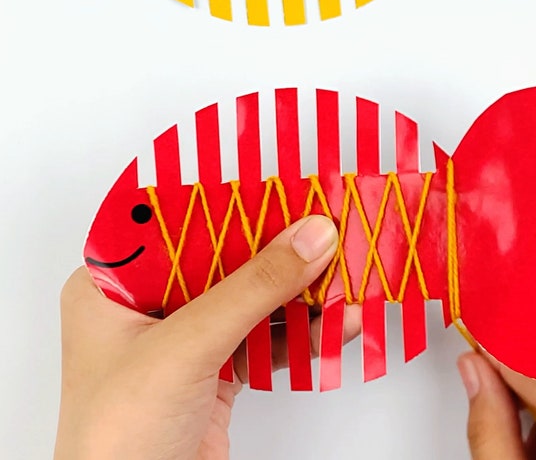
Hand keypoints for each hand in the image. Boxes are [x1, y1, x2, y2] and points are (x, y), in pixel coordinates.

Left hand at [54, 216, 360, 459]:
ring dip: (300, 290)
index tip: (280, 183)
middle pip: (223, 259)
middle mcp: (148, 306)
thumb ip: (252, 289)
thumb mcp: (186, 347)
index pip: (176, 222)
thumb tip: (310, 237)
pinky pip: (266, 338)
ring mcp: (186, 340)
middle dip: (276, 246)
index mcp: (112, 284)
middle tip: (323, 224)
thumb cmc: (119, 438)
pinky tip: (337, 322)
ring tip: (343, 271)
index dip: (229, 199)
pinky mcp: (217, 371)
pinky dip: (304, 332)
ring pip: (251, 298)